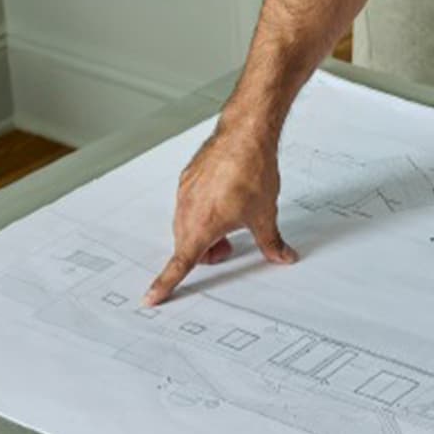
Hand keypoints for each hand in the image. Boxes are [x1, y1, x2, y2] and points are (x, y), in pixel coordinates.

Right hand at [142, 129, 295, 305]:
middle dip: (206, 252)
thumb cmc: (251, 173)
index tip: (151, 298)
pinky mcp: (187, 178)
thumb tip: (282, 257)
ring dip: (204, 232)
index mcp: (201, 227)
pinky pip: (189, 205)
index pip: (180, 264)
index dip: (165, 284)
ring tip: (231, 219)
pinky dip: (202, 211)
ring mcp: (184, 193)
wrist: (244, 135)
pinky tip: (226, 198)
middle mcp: (186, 211)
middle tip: (230, 246)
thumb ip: (271, 243)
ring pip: (187, 225)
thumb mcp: (265, 216)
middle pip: (187, 246)